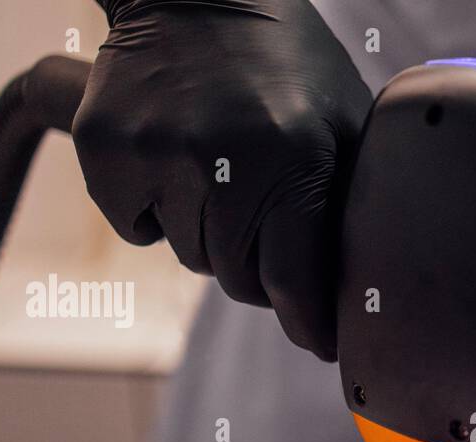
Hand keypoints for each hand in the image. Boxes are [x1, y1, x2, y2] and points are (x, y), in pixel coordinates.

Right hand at [74, 0, 371, 358]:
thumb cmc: (287, 64)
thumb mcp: (345, 121)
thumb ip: (354, 200)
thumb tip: (368, 288)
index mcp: (294, 160)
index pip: (296, 283)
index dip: (310, 323)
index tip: (321, 343)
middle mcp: (221, 163)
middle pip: (239, 280)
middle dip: (258, 266)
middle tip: (265, 219)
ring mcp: (156, 157)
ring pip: (189, 257)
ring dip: (210, 234)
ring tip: (222, 172)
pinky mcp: (106, 153)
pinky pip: (137, 228)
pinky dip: (156, 211)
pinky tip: (176, 158)